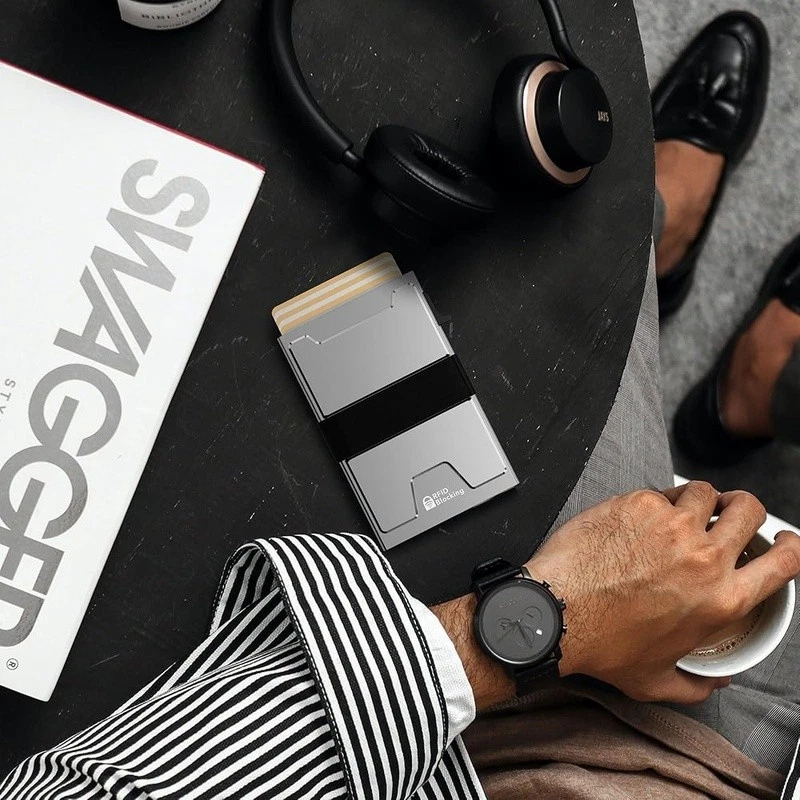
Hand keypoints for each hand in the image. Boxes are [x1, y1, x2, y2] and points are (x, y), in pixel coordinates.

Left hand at [527, 482, 799, 703]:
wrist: (556, 613)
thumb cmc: (602, 644)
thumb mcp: (657, 681)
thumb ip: (695, 684)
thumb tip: (713, 683)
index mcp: (721, 600)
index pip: (783, 563)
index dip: (790, 547)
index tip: (785, 541)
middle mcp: (704, 558)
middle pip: (749, 510)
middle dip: (746, 509)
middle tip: (731, 513)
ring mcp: (672, 526)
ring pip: (705, 491)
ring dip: (700, 499)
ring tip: (684, 510)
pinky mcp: (638, 504)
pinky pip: (659, 491)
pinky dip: (656, 500)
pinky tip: (641, 516)